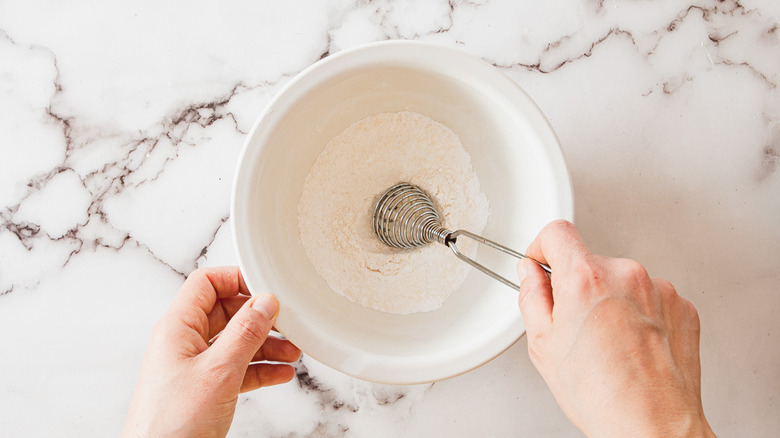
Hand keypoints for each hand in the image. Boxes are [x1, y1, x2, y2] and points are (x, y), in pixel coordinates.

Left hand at [123, 267, 300, 437]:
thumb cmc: (172, 424)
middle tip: (286, 323)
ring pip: (236, 342)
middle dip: (259, 317)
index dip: (237, 279)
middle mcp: (184, 343)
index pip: (206, 283)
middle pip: (226, 312)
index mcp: (177, 328)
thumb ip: (245, 333)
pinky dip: (260, 369)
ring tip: (292, 352)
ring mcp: (194, 367)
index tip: (267, 287)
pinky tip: (281, 373)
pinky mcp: (204, 389)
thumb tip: (265, 302)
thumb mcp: (219, 371)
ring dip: (266, 345)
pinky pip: (237, 368)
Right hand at [516, 221, 714, 437]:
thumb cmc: (602, 395)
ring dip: (613, 301)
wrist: (654, 425)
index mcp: (585, 279)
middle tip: (577, 327)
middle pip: (590, 261)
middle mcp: (626, 274)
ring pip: (622, 281)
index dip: (542, 247)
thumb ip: (532, 296)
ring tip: (610, 344)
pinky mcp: (683, 306)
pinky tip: (633, 346)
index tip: (543, 263)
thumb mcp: (543, 345)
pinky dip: (641, 315)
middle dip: (579, 287)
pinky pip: (652, 298)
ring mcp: (659, 289)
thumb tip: (530, 273)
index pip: (557, 232)